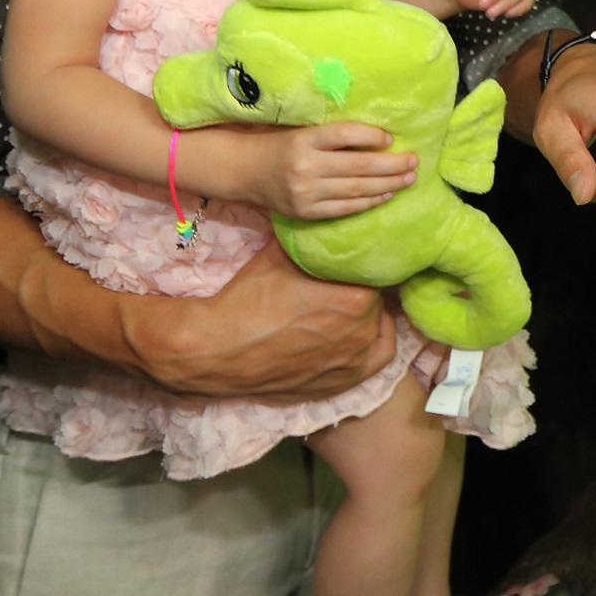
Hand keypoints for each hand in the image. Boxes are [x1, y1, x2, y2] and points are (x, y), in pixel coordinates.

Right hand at [138, 240, 396, 397]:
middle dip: (362, 285)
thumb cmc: (249, 297)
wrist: (217, 348)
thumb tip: (327, 215)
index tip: (354, 257)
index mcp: (356, 293)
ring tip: (351, 302)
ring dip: (369, 312)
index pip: (376, 268)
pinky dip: (377, 341)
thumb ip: (313, 235)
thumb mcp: (283, 252)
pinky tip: (368, 330)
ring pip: (377, 324)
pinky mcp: (343, 381)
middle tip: (346, 278)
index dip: (365, 260)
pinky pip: (379, 357)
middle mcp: (363, 328)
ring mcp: (354, 358)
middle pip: (376, 296)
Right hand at [236, 122, 417, 219]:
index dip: (371, 136)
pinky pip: (345, 209)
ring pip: (356, 190)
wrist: (245, 171)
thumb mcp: (303, 131)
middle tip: (414, 161)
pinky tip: (387, 194)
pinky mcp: (306, 212)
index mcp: (304, 140)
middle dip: (392, 164)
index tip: (391, 138)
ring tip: (408, 178)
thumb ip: (333, 135)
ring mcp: (306, 193)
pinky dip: (369, 202)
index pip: (344, 134)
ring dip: (388, 184)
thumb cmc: (281, 144)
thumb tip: (379, 137)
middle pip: (358, 165)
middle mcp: (305, 166)